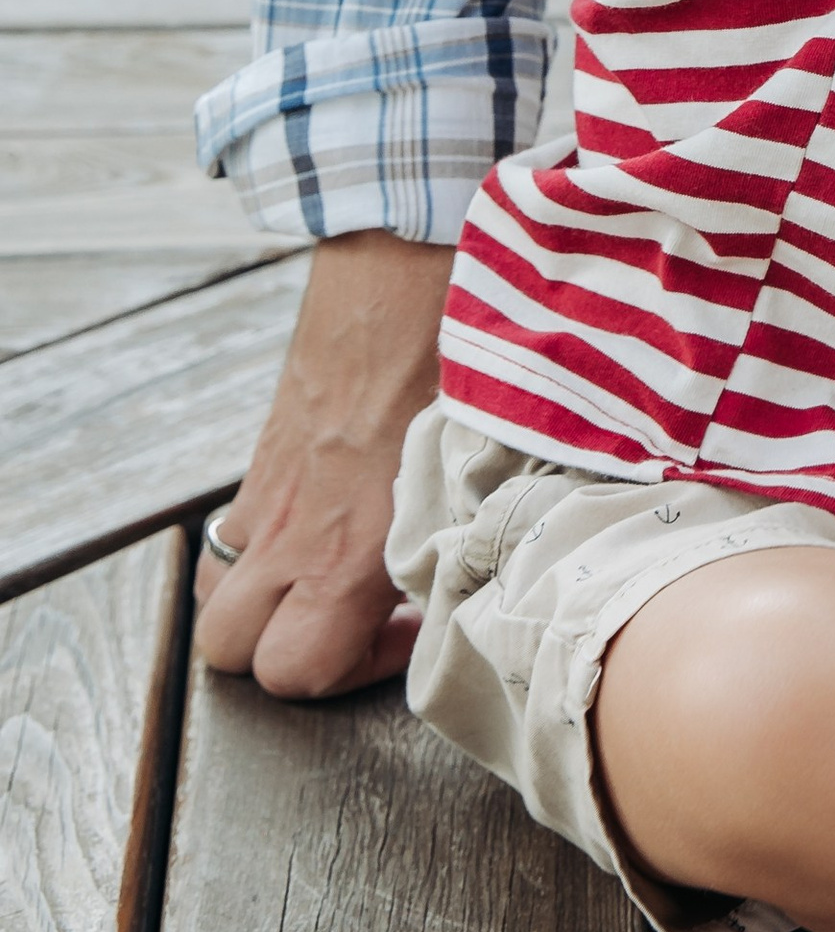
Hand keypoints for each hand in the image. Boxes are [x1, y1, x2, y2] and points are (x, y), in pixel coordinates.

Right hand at [194, 230, 452, 697]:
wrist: (400, 254)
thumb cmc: (454, 348)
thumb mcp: (485, 452)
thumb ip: (480, 525)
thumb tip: (518, 567)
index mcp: (346, 541)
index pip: (294, 669)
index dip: (349, 677)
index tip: (412, 630)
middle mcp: (290, 526)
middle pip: (230, 649)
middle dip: (289, 658)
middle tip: (367, 622)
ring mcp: (267, 488)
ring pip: (218, 593)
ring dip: (266, 608)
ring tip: (338, 584)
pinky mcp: (266, 450)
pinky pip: (233, 532)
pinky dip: (266, 550)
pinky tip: (332, 522)